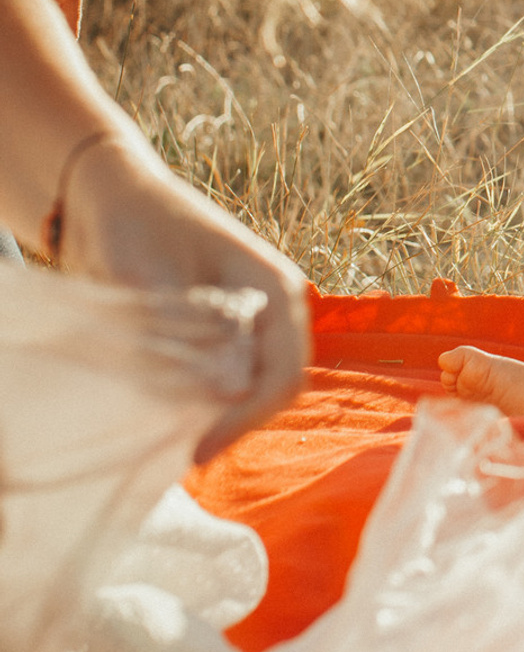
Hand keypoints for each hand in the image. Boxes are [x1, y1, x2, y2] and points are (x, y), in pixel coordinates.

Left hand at [55, 137, 310, 462]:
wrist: (110, 199)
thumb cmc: (139, 226)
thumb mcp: (163, 278)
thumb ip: (199, 333)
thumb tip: (233, 393)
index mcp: (277, 289)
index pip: (283, 373)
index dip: (247, 418)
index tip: (198, 450)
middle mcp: (273, 310)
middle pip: (272, 385)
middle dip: (234, 421)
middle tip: (183, 452)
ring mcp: (249, 322)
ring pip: (249, 387)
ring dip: (218, 415)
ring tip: (172, 437)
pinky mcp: (220, 333)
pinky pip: (223, 380)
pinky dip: (200, 403)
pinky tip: (168, 414)